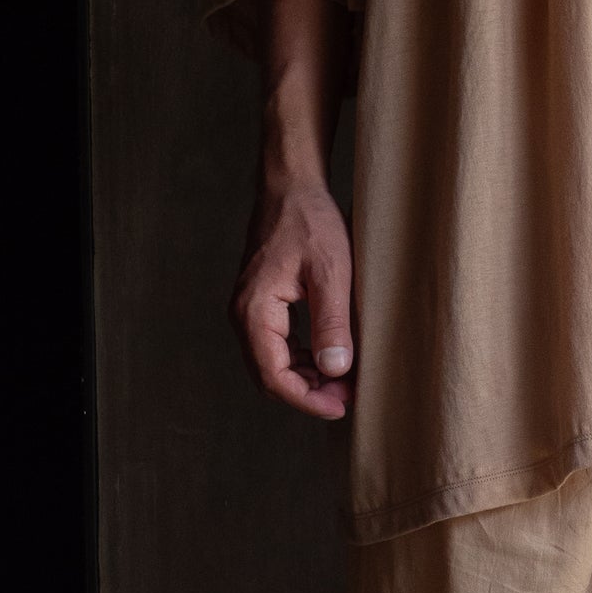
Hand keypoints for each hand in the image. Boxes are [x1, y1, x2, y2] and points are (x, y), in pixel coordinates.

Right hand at [230, 180, 355, 419]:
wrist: (292, 186)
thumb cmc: (310, 221)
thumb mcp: (332, 272)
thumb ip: (332, 323)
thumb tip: (335, 370)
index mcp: (255, 310)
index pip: (274, 375)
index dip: (307, 399)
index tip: (341, 406)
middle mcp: (244, 314)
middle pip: (269, 375)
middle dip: (307, 393)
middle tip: (347, 397)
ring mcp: (249, 309)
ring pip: (271, 362)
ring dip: (305, 378)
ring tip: (343, 381)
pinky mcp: (260, 303)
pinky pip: (275, 345)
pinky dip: (301, 359)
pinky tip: (328, 357)